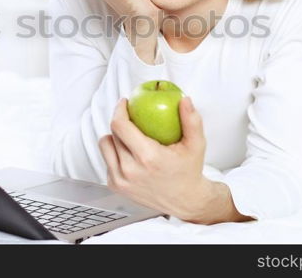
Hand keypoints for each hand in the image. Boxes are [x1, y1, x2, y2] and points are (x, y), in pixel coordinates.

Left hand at [98, 95, 210, 219]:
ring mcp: (121, 180)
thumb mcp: (196, 145)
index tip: (125, 103)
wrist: (185, 201)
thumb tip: (184, 100)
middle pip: (113, 133)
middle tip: (132, 118)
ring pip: (105, 146)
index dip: (119, 110)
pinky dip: (116, 153)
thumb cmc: (189, 171)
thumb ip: (191, 120)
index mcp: (148, 157)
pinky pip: (107, 160)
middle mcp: (130, 170)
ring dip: (115, 137)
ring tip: (130, 136)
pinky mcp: (116, 186)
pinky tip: (130, 152)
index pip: (120, 126)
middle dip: (121, 121)